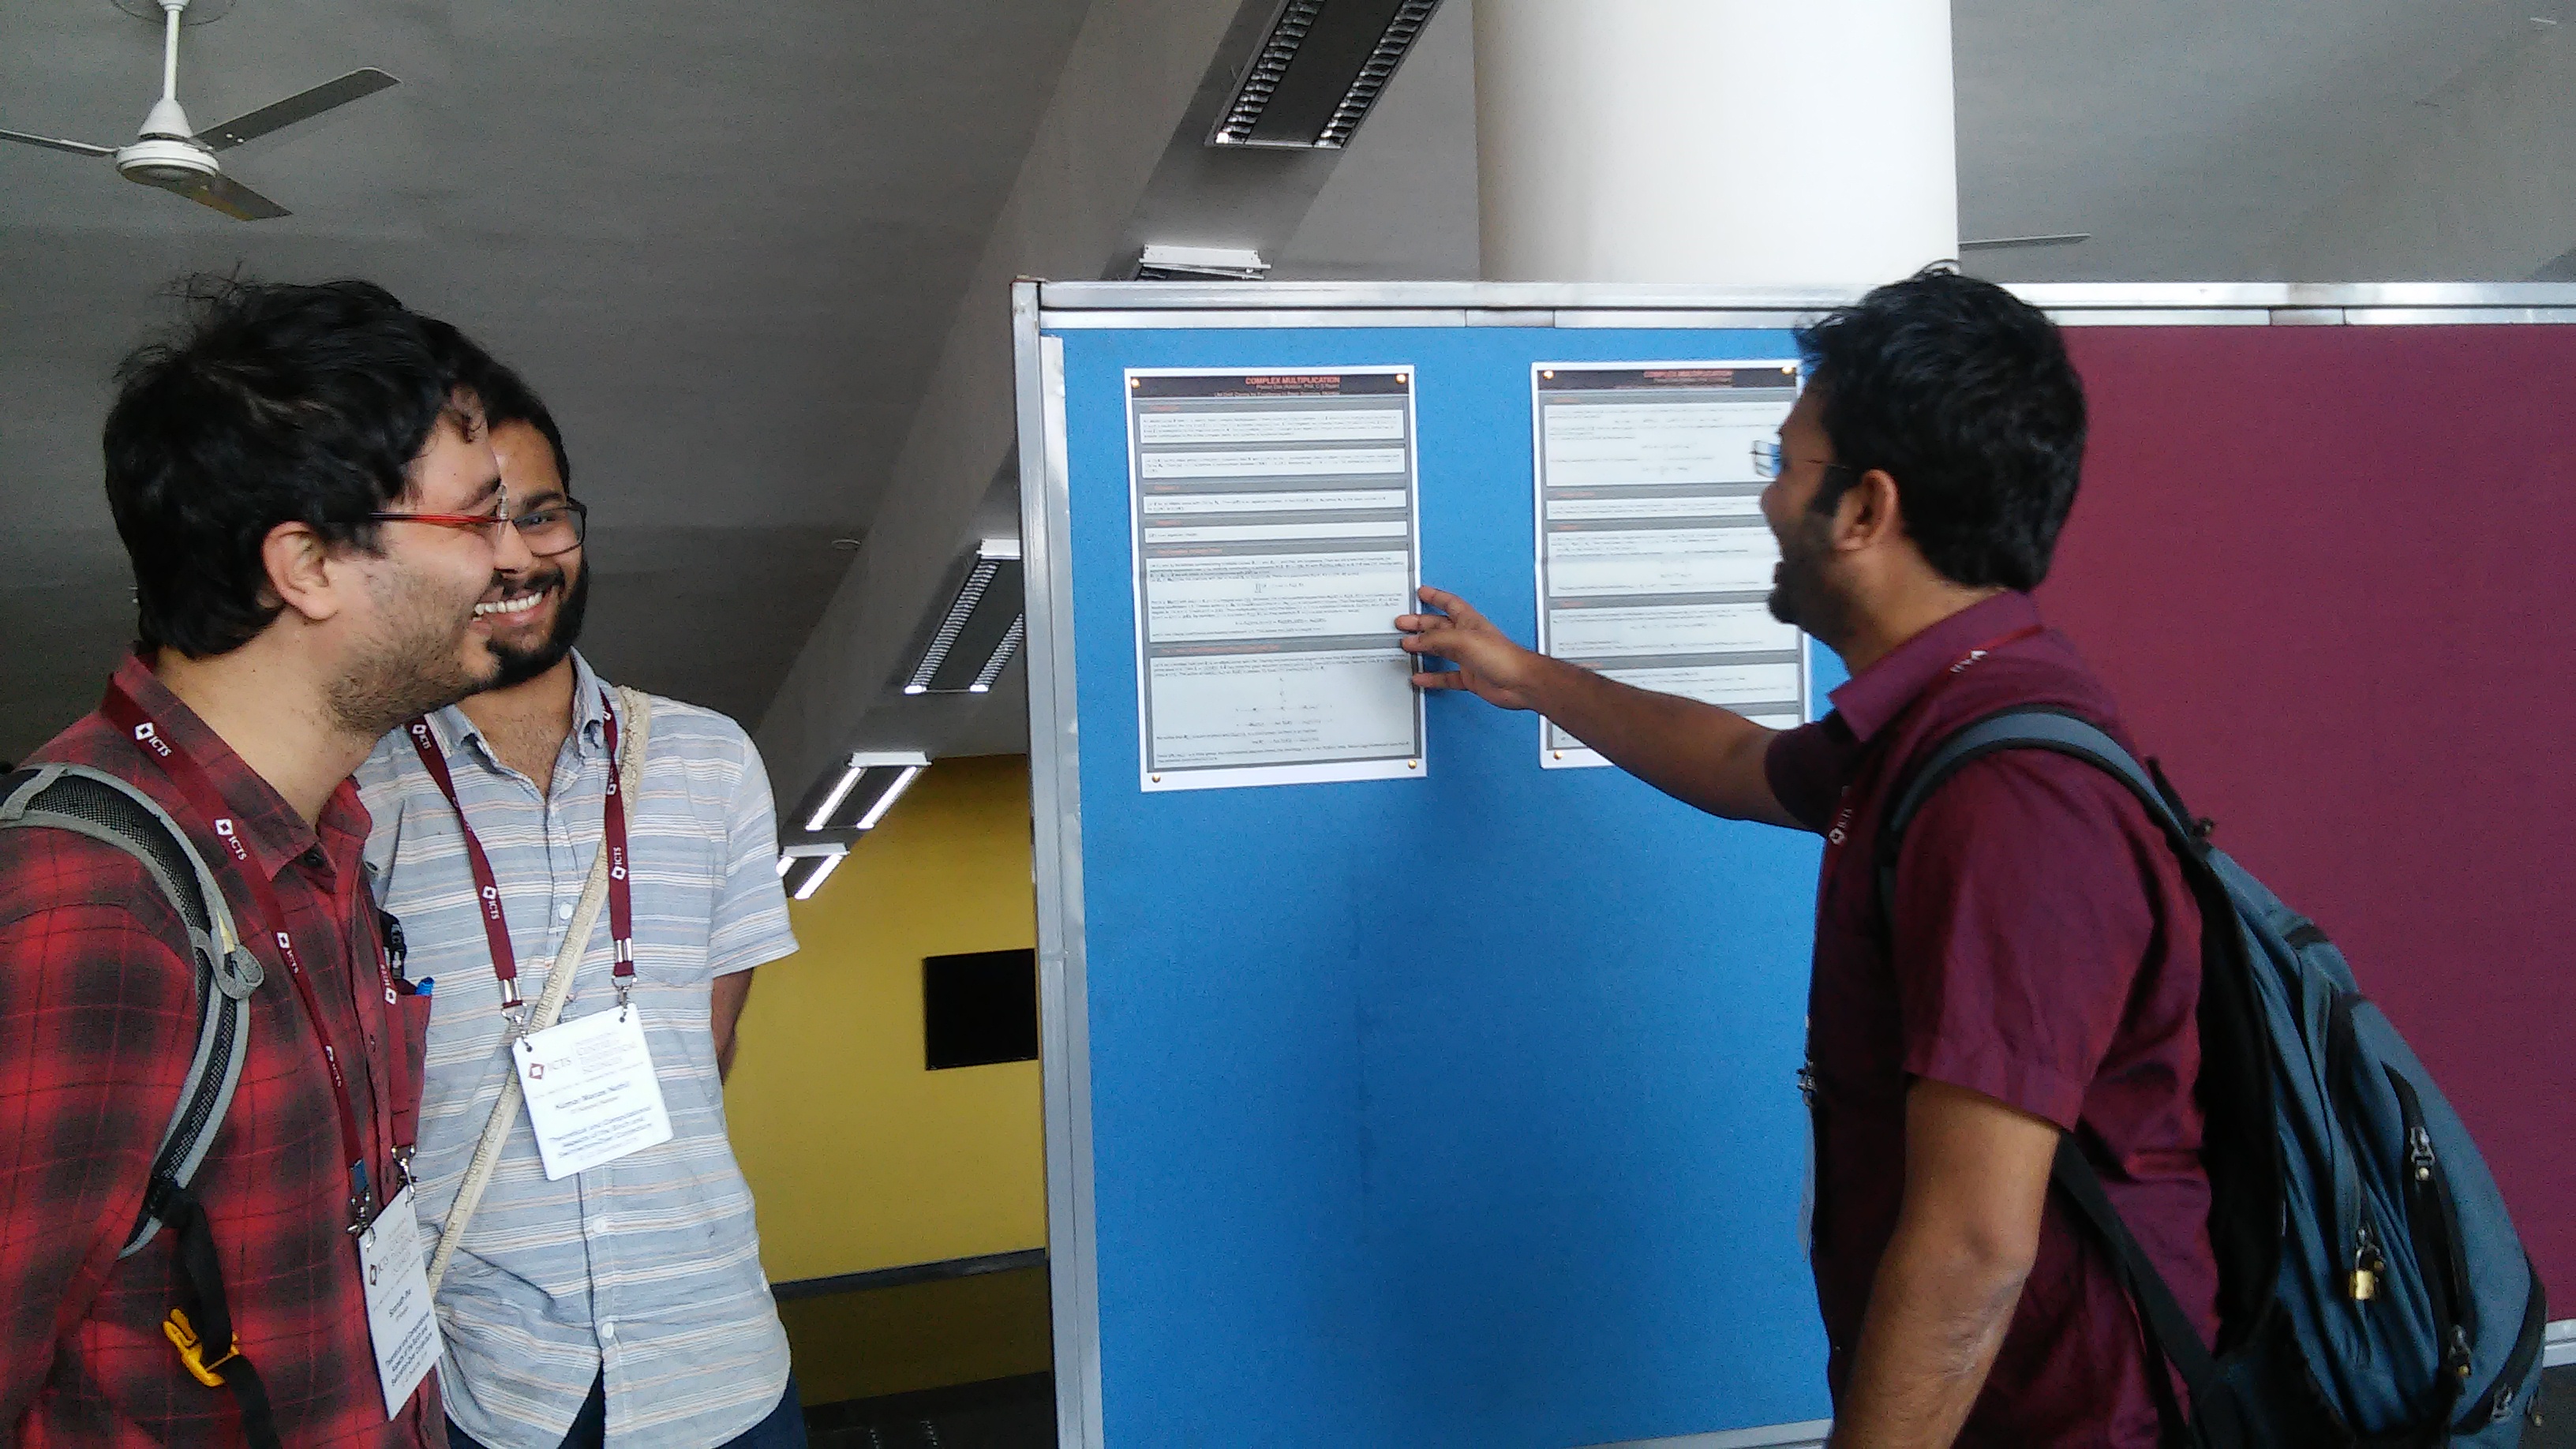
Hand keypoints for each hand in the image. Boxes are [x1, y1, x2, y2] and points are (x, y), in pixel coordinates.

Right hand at [1397, 585, 1548, 711]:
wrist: (1519, 682)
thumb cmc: (1503, 656)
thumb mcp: (1463, 640)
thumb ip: (1438, 639)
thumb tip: (1417, 640)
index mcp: (1469, 621)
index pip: (1449, 603)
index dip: (1435, 596)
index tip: (1422, 592)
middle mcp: (1468, 637)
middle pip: (1439, 626)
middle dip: (1420, 623)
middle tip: (1403, 622)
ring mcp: (1469, 657)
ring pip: (1440, 649)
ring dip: (1423, 647)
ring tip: (1407, 645)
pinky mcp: (1470, 676)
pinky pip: (1446, 675)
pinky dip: (1432, 676)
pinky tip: (1421, 677)